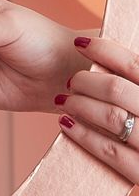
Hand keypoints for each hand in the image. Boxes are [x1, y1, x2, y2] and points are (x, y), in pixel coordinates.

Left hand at [55, 35, 138, 181]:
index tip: (79, 43)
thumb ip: (134, 77)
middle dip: (87, 82)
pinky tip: (66, 125)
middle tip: (70, 81)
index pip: (134, 64)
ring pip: (111, 118)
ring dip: (81, 106)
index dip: (105, 50)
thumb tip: (106, 52)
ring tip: (64, 101)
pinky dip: (85, 136)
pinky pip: (111, 151)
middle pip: (117, 90)